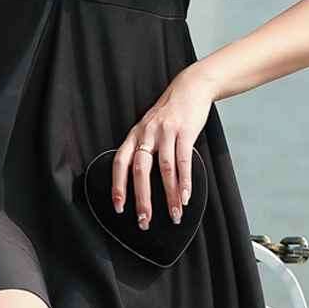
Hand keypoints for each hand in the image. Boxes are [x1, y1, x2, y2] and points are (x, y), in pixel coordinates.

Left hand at [111, 67, 217, 229]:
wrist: (191, 87)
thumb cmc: (170, 113)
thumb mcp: (149, 127)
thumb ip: (143, 148)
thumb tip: (140, 179)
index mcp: (135, 135)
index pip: (120, 162)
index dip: (118, 185)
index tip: (119, 207)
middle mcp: (146, 134)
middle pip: (140, 170)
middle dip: (142, 198)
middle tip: (145, 220)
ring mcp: (166, 132)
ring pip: (165, 170)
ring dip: (169, 196)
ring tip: (173, 215)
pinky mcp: (185, 132)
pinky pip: (183, 161)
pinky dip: (185, 182)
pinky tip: (186, 197)